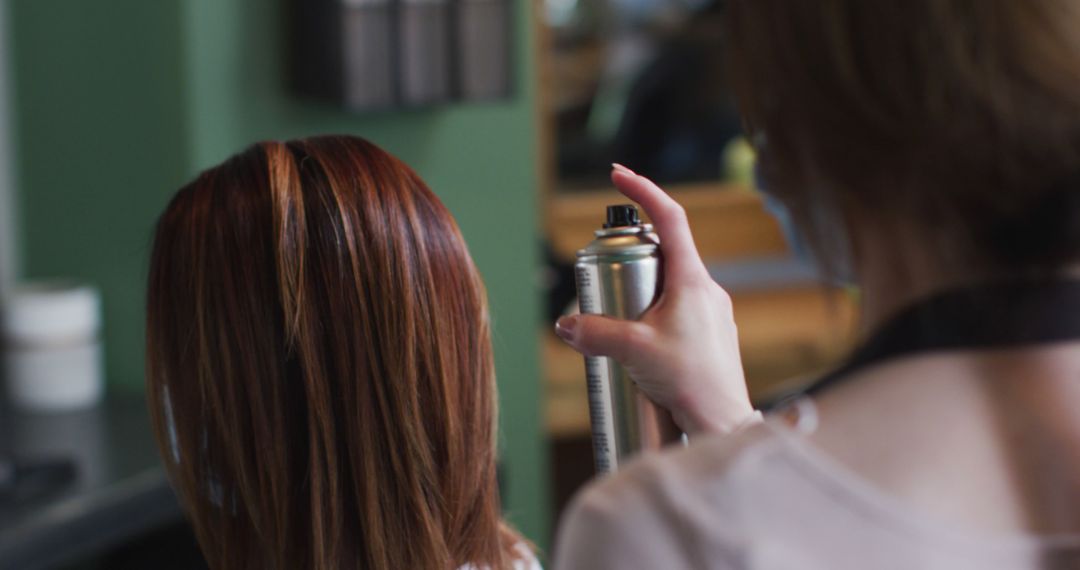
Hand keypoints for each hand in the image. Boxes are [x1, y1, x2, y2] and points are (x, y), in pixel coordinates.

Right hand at [555, 165, 754, 435]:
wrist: (723, 423)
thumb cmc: (692, 383)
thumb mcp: (633, 352)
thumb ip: (595, 334)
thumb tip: (565, 326)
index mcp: (693, 280)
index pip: (670, 217)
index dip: (643, 191)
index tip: (619, 175)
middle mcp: (706, 290)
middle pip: (663, 254)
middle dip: (630, 259)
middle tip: (604, 278)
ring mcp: (710, 314)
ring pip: (668, 287)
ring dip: (639, 294)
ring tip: (617, 325)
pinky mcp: (708, 336)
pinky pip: (675, 314)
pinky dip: (651, 319)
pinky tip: (636, 348)